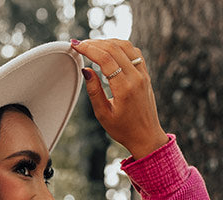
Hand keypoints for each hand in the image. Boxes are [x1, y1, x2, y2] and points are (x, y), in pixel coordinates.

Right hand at [73, 38, 167, 159]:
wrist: (146, 136)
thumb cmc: (124, 129)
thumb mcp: (103, 115)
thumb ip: (94, 91)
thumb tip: (86, 70)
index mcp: (125, 88)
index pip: (106, 59)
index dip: (89, 49)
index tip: (76, 46)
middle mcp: (136, 77)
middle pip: (115, 48)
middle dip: (95, 43)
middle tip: (80, 44)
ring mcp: (143, 73)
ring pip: (125, 46)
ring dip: (108, 42)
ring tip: (93, 45)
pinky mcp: (145, 73)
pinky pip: (134, 51)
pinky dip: (120, 46)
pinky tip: (109, 49)